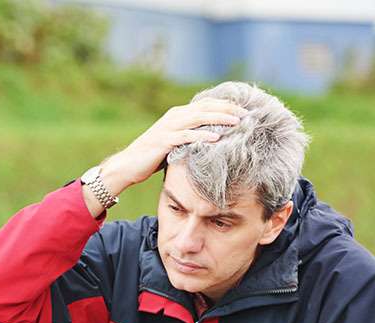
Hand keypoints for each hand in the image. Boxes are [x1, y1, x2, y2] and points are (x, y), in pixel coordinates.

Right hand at [97, 99, 246, 197]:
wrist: (127, 165)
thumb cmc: (151, 157)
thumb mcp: (174, 143)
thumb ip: (189, 138)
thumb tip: (212, 141)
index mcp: (177, 115)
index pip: (206, 105)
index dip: (225, 105)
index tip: (244, 109)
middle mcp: (174, 117)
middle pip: (206, 108)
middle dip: (228, 109)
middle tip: (247, 113)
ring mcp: (168, 128)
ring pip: (199, 118)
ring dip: (220, 119)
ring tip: (237, 122)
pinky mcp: (163, 141)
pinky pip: (187, 136)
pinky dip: (202, 136)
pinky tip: (217, 138)